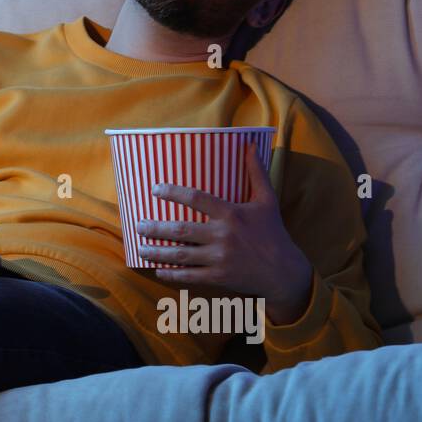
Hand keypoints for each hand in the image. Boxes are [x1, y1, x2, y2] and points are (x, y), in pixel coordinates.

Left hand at [132, 141, 313, 322]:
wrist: (284, 271)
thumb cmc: (272, 232)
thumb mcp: (266, 200)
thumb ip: (255, 172)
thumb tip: (249, 145)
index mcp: (231, 214)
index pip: (197, 199)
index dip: (173, 193)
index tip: (154, 189)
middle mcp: (223, 235)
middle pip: (180, 230)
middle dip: (155, 228)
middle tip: (137, 225)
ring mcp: (220, 258)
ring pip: (180, 254)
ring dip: (157, 252)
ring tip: (140, 247)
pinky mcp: (219, 277)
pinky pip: (189, 275)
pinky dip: (171, 274)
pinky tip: (158, 269)